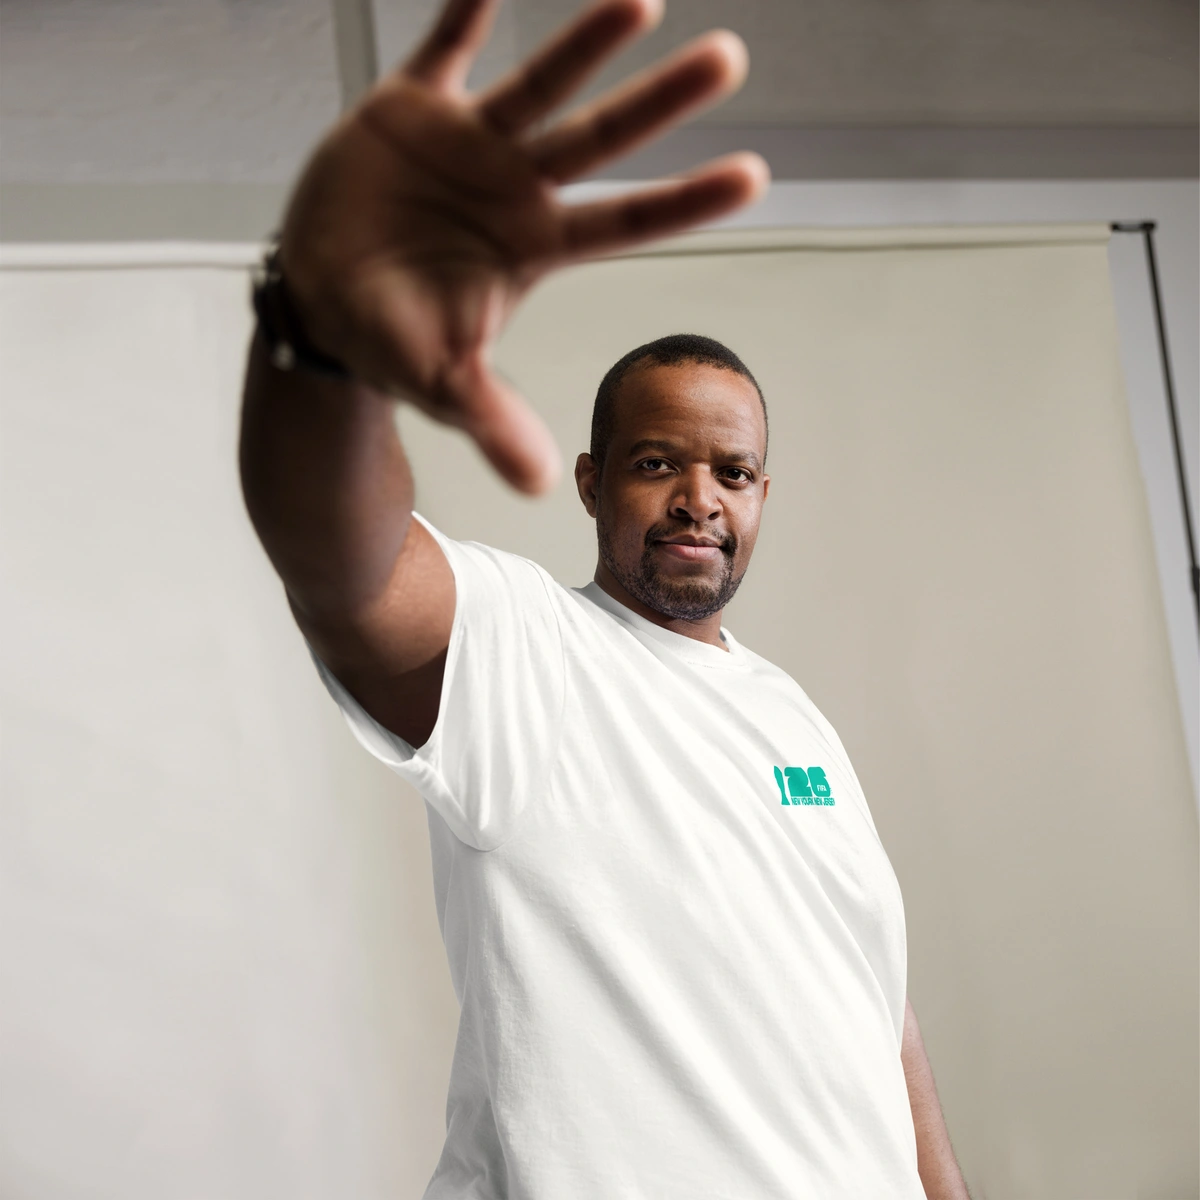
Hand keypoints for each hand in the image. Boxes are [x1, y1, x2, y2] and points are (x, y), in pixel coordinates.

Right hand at [278, 0, 768, 494]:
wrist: (321, 299)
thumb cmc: (392, 340)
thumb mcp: (442, 384)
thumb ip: (492, 420)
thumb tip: (538, 486)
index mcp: (534, 247)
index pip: (625, 223)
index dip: (685, 202)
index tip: (754, 177)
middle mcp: (515, 187)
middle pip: (601, 140)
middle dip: (660, 102)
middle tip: (730, 60)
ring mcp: (467, 144)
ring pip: (539, 83)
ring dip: (586, 42)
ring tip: (642, 0)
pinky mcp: (409, 109)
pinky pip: (444, 46)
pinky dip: (467, 9)